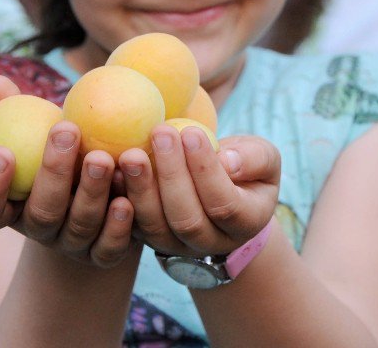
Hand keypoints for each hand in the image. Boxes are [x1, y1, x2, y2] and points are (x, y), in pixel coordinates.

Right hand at [0, 75, 135, 267]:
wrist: (99, 188)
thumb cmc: (57, 147)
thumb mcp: (35, 129)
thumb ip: (11, 108)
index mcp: (9, 206)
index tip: (1, 150)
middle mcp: (38, 229)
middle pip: (40, 214)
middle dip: (52, 172)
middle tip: (66, 130)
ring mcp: (72, 245)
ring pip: (79, 226)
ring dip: (91, 191)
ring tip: (102, 157)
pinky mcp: (104, 255)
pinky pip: (110, 247)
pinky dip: (118, 226)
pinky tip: (128, 199)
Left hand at [118, 124, 279, 255]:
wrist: (220, 191)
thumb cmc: (244, 167)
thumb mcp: (262, 158)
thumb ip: (254, 158)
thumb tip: (227, 161)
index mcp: (245, 224)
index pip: (225, 204)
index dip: (207, 170)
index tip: (191, 133)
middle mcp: (210, 242)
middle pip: (187, 219)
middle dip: (171, 174)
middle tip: (160, 133)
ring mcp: (176, 245)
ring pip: (155, 226)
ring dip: (141, 188)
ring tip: (132, 153)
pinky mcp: (148, 237)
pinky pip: (131, 223)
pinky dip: (121, 197)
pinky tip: (114, 168)